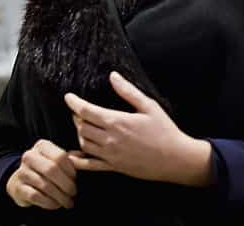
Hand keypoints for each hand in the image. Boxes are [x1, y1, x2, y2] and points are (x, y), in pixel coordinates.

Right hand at [5, 139, 77, 209]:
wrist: (21, 181)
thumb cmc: (45, 169)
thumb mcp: (58, 160)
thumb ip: (72, 159)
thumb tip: (85, 158)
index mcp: (42, 146)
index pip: (60, 156)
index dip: (70, 170)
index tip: (76, 179)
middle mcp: (29, 156)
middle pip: (52, 170)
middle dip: (66, 184)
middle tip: (74, 193)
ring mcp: (22, 172)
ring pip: (44, 185)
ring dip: (60, 196)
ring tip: (68, 202)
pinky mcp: (18, 187)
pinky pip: (36, 196)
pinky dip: (49, 202)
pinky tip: (56, 204)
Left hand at [64, 71, 212, 185]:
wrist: (175, 159)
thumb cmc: (164, 130)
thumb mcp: (149, 106)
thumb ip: (128, 91)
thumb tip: (113, 76)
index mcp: (118, 121)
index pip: (87, 111)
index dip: (74, 103)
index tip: (68, 97)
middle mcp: (110, 139)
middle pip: (81, 127)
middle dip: (77, 117)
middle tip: (80, 111)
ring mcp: (111, 155)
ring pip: (84, 143)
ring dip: (80, 133)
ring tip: (84, 126)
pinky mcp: (114, 167)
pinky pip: (90, 165)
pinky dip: (78, 160)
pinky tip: (73, 155)